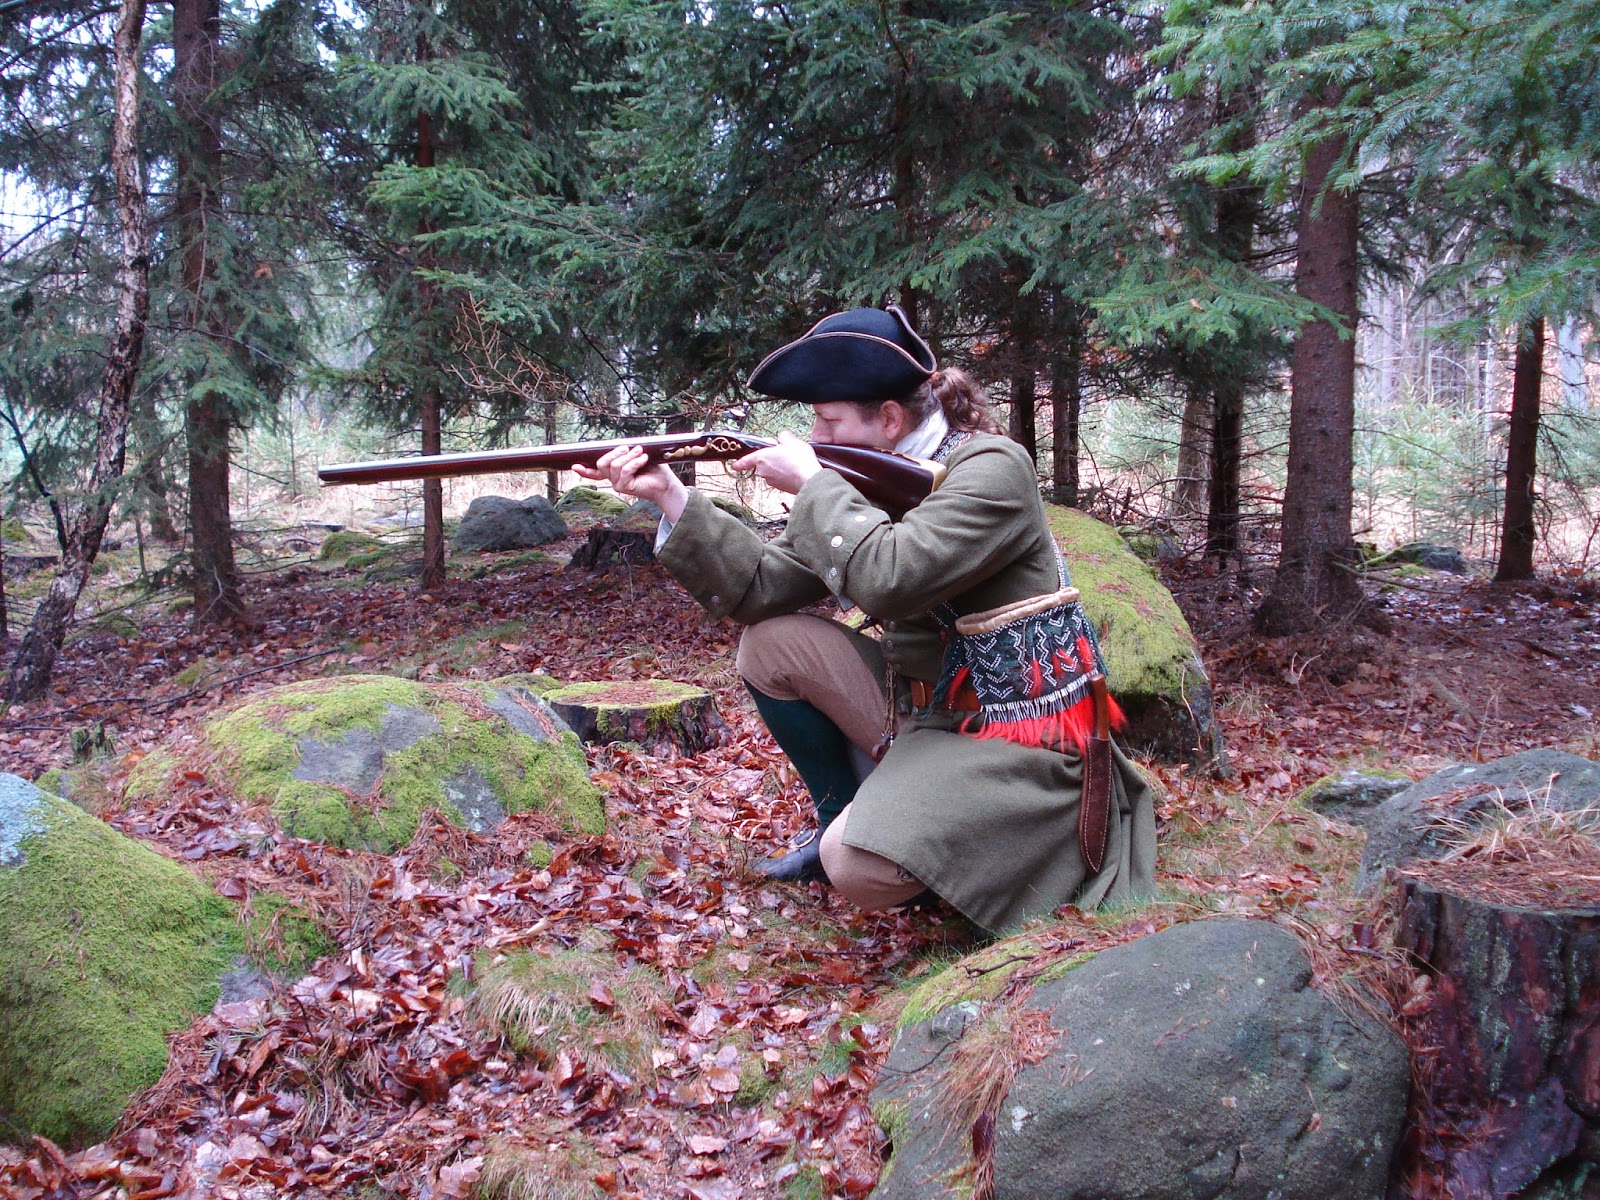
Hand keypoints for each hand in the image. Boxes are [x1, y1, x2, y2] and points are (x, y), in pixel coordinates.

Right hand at [571, 444, 688, 521]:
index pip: (595, 472)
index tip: (574, 466)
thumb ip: (627, 452)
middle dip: (615, 452)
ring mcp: (618, 484)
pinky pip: (625, 471)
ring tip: (640, 452)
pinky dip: (634, 462)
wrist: (666, 485)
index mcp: (614, 472)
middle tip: (629, 448)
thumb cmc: (654, 470)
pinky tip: (643, 458)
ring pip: (614, 466)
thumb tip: (622, 445)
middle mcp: (613, 479)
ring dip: (628, 455)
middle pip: (602, 463)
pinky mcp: (626, 488)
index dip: (584, 470)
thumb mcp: (639, 457)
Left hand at [729, 431, 821, 495]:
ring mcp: (772, 481)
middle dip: (771, 458)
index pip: (745, 461)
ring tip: (794, 461)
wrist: (810, 479)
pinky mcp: (782, 488)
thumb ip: (783, 436)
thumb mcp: (792, 441)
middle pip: (763, 463)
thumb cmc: (799, 459)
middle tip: (784, 452)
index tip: (734, 465)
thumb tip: (782, 438)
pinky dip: (786, 474)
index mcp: (761, 458)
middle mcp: (763, 472)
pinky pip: (781, 478)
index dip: (739, 463)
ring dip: (779, 466)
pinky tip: (796, 469)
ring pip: (772, 471)